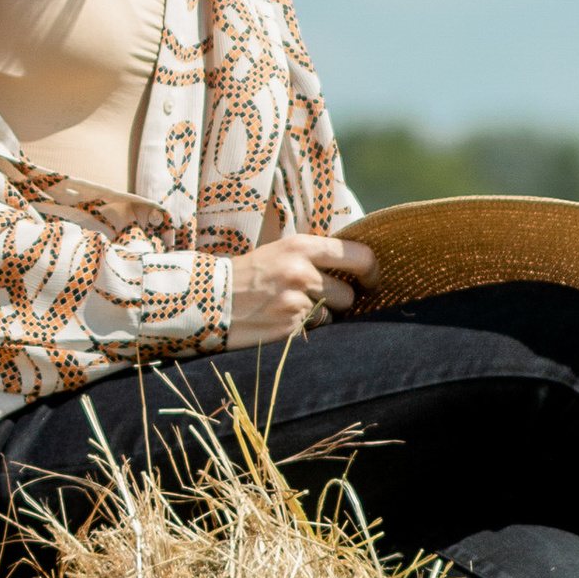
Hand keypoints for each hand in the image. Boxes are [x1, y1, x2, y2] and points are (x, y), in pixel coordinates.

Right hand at [225, 231, 378, 346]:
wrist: (206, 298)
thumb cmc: (248, 274)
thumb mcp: (280, 251)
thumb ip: (314, 256)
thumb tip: (356, 266)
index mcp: (301, 246)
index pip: (360, 257)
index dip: (372, 272)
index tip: (369, 281)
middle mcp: (300, 271)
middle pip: (349, 294)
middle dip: (342, 301)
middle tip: (326, 300)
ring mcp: (294, 301)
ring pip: (332, 316)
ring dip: (320, 316)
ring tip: (291, 307)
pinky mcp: (287, 327)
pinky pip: (312, 331)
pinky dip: (302, 328)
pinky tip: (279, 320)